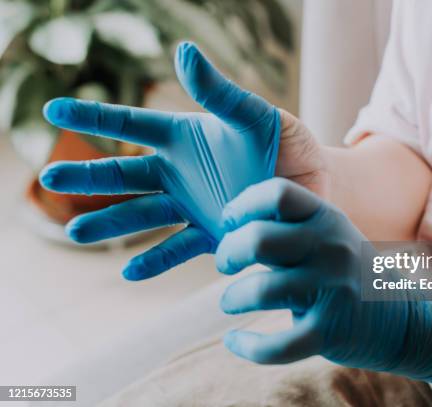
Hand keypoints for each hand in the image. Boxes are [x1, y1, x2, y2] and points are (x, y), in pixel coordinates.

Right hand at [38, 41, 324, 279]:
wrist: (316, 187)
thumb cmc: (288, 144)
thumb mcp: (257, 116)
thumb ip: (221, 93)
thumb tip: (183, 51)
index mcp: (186, 138)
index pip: (132, 125)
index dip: (94, 117)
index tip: (53, 109)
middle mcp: (181, 173)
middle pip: (124, 174)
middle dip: (87, 175)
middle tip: (50, 176)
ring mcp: (192, 206)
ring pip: (142, 215)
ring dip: (110, 224)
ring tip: (76, 231)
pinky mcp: (211, 236)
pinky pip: (178, 249)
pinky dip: (155, 261)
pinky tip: (130, 272)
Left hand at [216, 178, 431, 392]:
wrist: (404, 320)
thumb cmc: (349, 273)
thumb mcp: (330, 236)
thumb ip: (289, 227)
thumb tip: (231, 224)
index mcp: (327, 218)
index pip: (277, 194)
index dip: (242, 205)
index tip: (229, 221)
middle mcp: (330, 249)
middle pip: (258, 239)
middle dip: (228, 252)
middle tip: (224, 263)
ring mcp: (332, 291)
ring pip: (260, 291)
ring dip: (231, 298)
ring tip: (230, 301)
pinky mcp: (330, 333)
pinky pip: (275, 345)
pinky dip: (246, 346)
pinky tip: (235, 340)